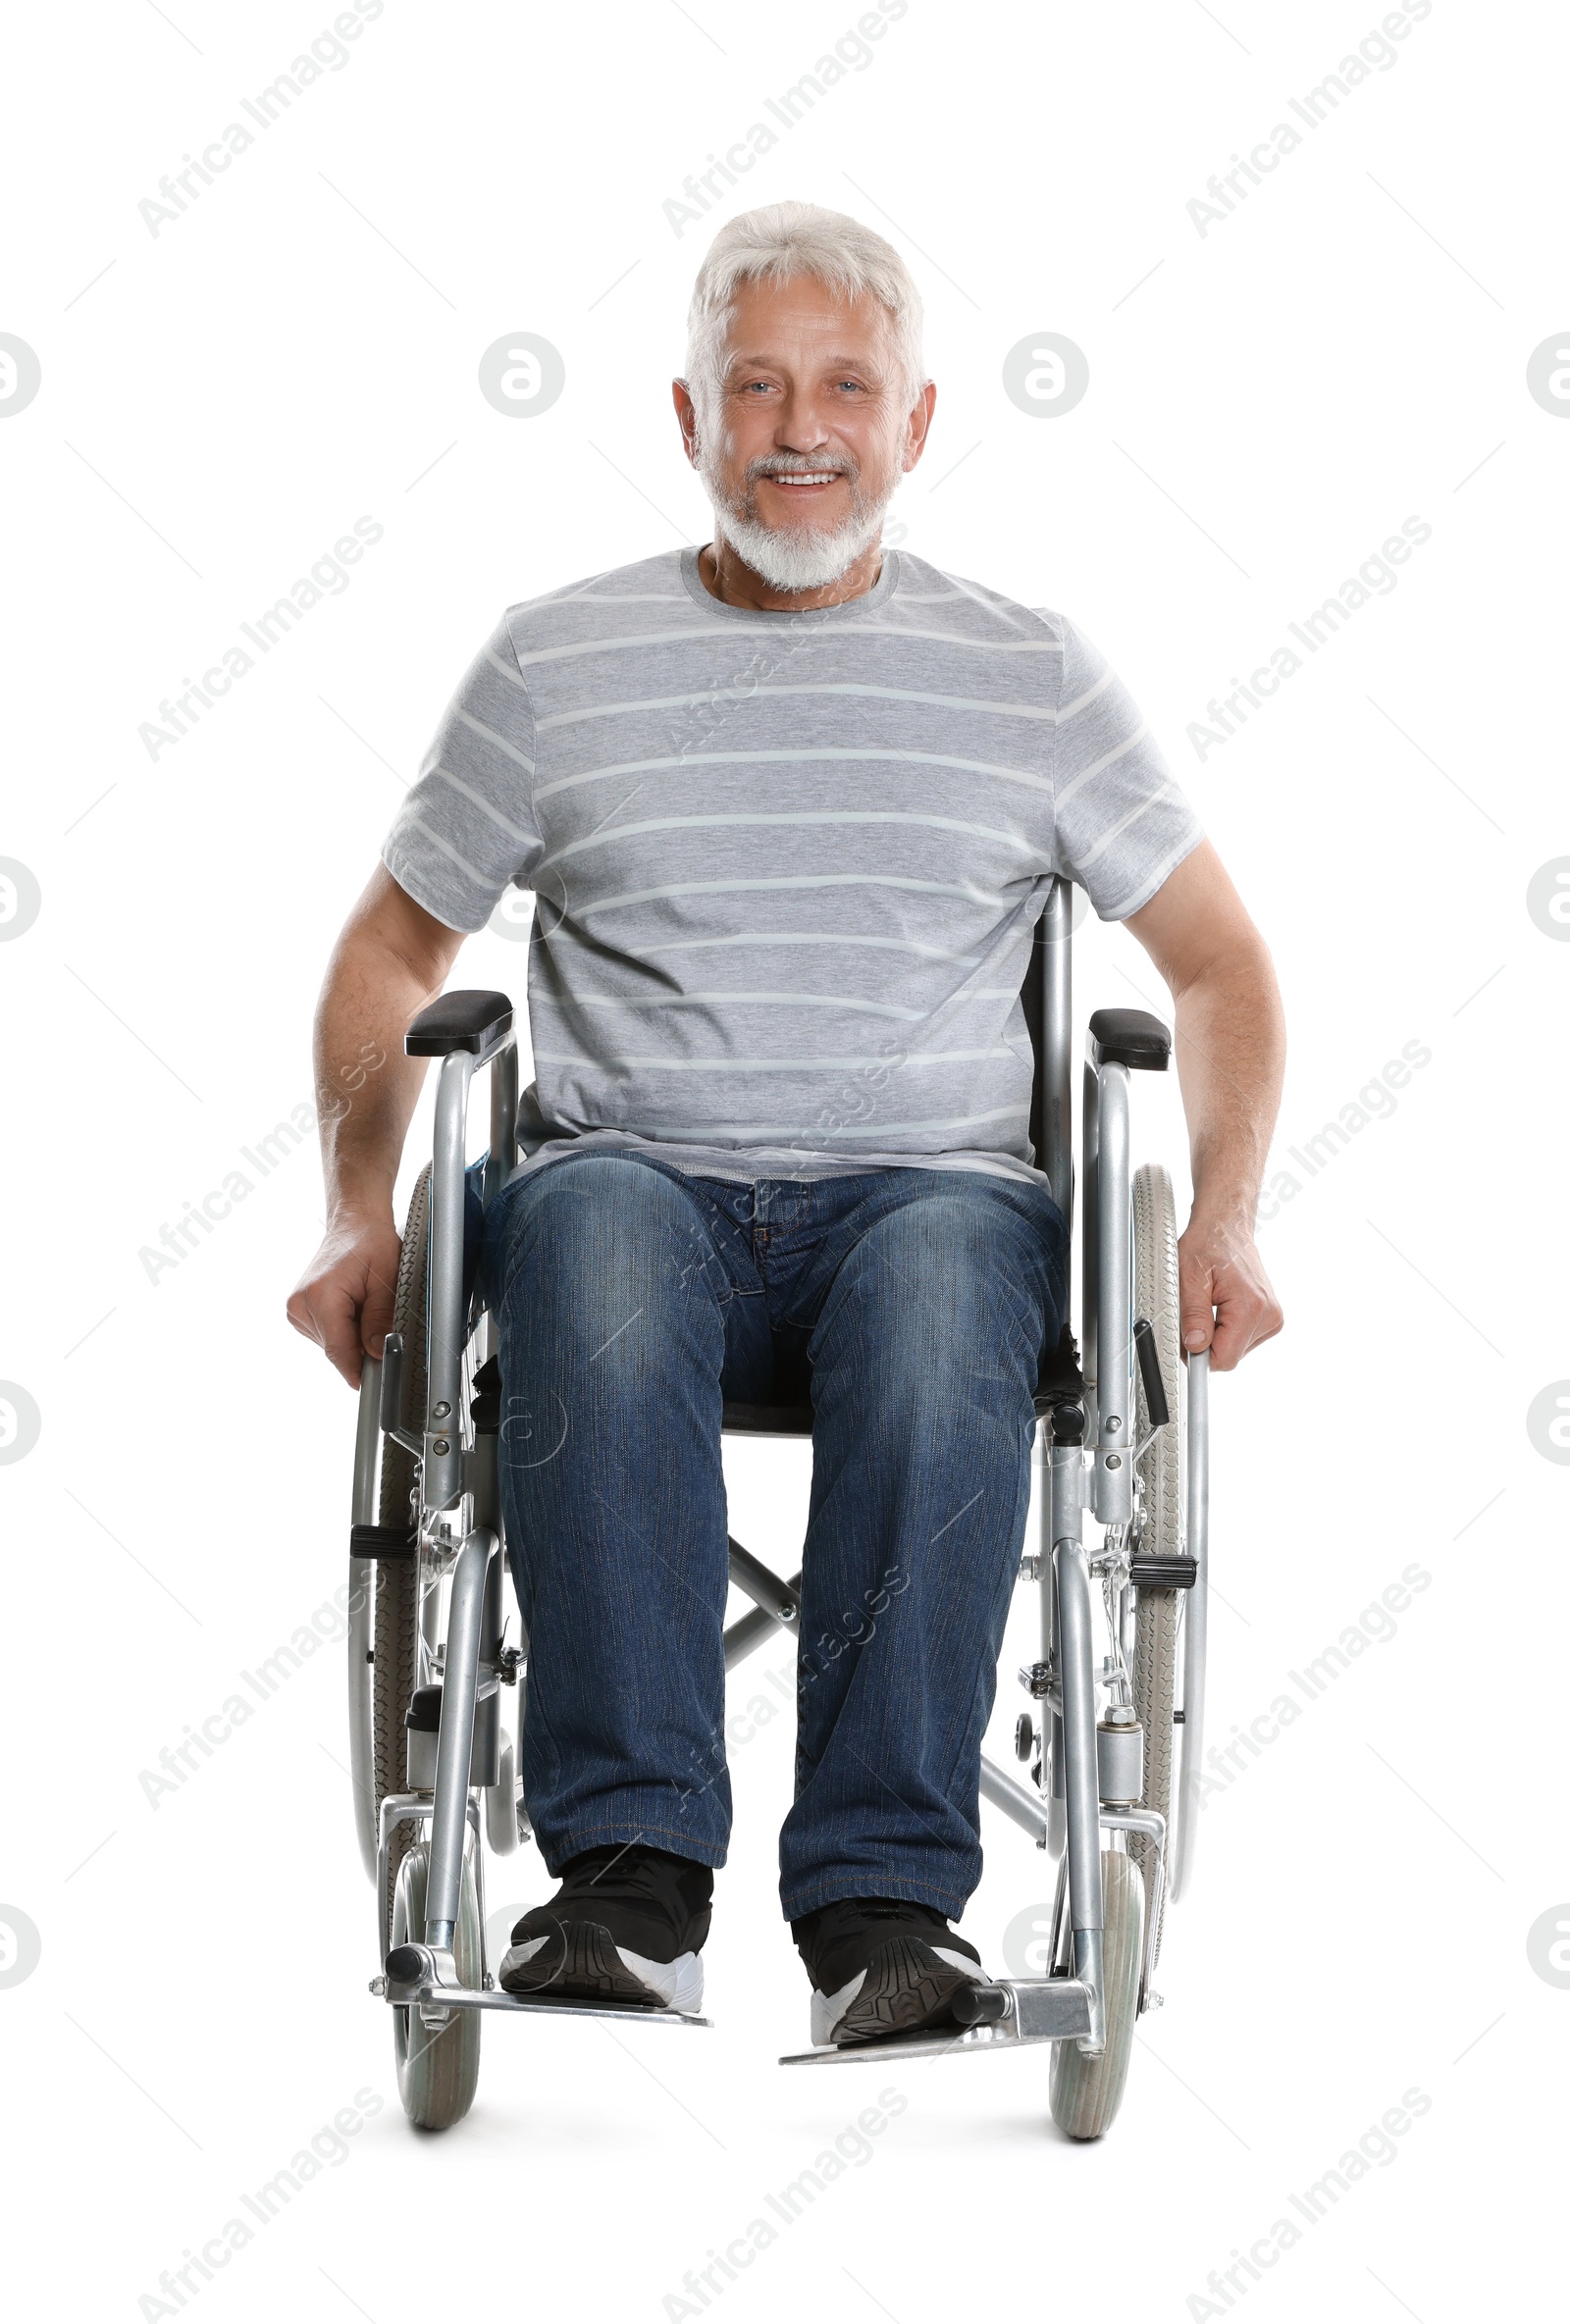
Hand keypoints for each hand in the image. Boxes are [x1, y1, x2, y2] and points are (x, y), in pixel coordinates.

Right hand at [286, 1212, 402, 1388]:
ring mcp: (296, 1309)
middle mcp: (301, 1305)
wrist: (354, 1223)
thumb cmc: (370, 1243)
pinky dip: (343, 1327)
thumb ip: (380, 1319)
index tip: (372, 1383)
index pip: (338, 1351)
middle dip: (361, 1345)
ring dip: (352, 1335)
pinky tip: (352, 1306)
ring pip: (331, 1344)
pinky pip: (327, 1334)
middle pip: (336, 1349)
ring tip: (363, 1303)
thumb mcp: (386, 1281)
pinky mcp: (299, 1311)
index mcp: (320, 1297)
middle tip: (379, 1321)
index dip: (357, 1370)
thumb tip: (379, 1352)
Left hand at [1177, 1211, 1282, 1372]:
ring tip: (1212, 1302)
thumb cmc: (1208, 1244)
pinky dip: (1227, 1329)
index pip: (1225, 1358)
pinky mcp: (1270, 1318)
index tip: (1187, 1341)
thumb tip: (1195, 1346)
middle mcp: (1269, 1315)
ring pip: (1235, 1349)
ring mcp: (1272, 1318)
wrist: (1226, 1228)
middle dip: (1207, 1340)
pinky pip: (1241, 1339)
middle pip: (1230, 1355)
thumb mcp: (1189, 1278)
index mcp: (1251, 1306)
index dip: (1200, 1354)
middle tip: (1197, 1310)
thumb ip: (1193, 1315)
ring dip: (1217, 1334)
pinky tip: (1223, 1305)